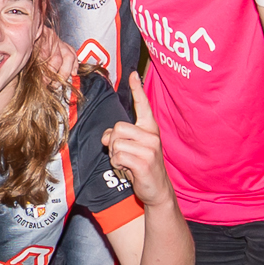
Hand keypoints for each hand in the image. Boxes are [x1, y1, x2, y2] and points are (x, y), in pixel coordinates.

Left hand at [102, 90, 173, 209]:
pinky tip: (129, 170)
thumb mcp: (132, 148)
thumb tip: (106, 137)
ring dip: (116, 157)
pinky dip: (118, 165)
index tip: (133, 74)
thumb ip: (119, 137)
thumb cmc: (142, 167)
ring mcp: (150, 148)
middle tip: (124, 154)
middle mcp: (151, 135)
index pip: (143, 105)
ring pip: (116, 144)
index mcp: (150, 128)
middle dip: (113, 143)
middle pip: (118, 127)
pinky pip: (118, 157)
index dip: (137, 89)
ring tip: (128, 163)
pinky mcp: (144, 161)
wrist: (157, 190)